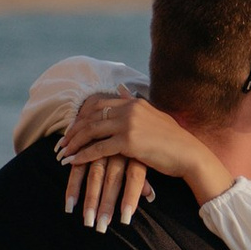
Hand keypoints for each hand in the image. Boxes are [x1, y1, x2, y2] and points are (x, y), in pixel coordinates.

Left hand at [59, 90, 229, 226]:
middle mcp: (129, 109)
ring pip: (91, 131)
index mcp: (134, 102)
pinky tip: (73, 162)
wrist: (189, 154)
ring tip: (62, 153)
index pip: (98, 104)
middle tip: (60, 142)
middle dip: (73, 130)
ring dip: (74, 142)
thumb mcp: (153, 116)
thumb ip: (135, 103)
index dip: (81, 116)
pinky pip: (98, 148)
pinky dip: (83, 156)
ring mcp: (129, 124)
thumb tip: (122, 87)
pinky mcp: (129, 142)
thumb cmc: (173, 141)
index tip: (71, 128)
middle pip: (91, 116)